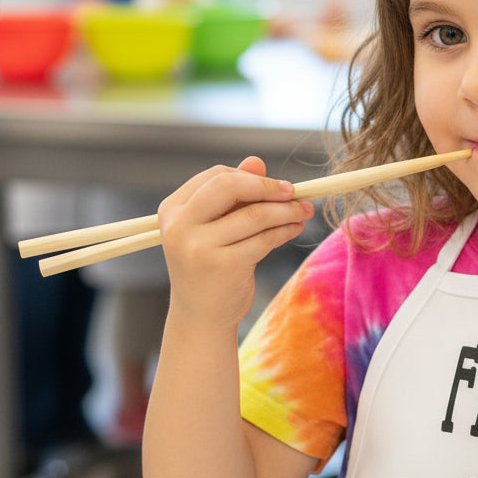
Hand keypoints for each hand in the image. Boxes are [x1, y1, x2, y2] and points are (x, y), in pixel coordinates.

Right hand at [158, 156, 314, 332]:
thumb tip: (257, 162)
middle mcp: (179, 226)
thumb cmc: (210, 264)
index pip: (216, 176)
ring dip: (287, 211)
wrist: (200, 315)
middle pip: (230, 186)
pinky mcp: (223, 266)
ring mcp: (198, 247)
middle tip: (294, 193)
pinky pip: (264, 239)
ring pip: (255, 214)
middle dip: (269, 187)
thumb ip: (234, 194)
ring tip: (304, 212)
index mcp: (173, 209)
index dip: (251, 177)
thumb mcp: (215, 227)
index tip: (277, 186)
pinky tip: (295, 229)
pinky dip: (285, 230)